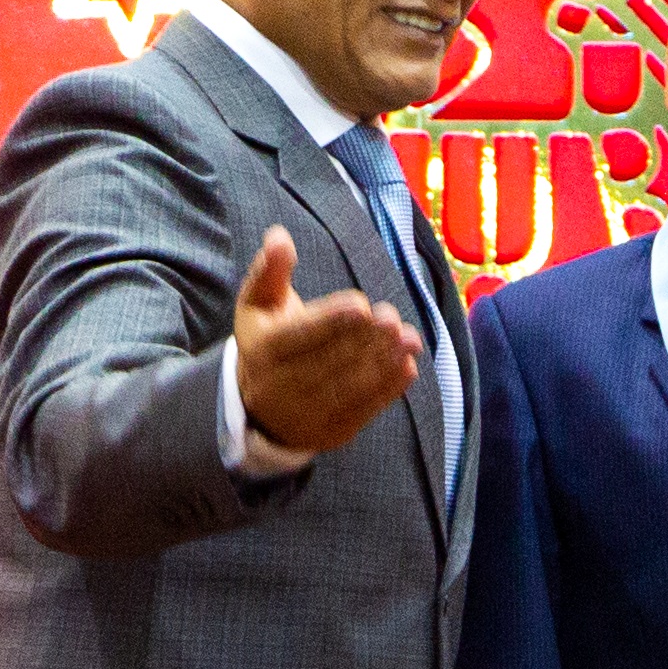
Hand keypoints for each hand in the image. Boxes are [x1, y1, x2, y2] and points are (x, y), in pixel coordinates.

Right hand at [232, 224, 423, 454]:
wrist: (263, 409)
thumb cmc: (268, 341)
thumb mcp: (258, 305)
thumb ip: (270, 271)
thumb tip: (279, 236)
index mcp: (263, 351)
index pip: (298, 336)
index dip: (330, 321)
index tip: (360, 304)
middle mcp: (282, 386)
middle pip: (328, 361)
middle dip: (363, 340)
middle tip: (391, 317)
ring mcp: (308, 414)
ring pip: (349, 386)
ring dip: (382, 362)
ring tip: (408, 338)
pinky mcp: (334, 431)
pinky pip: (364, 409)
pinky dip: (388, 388)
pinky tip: (408, 365)